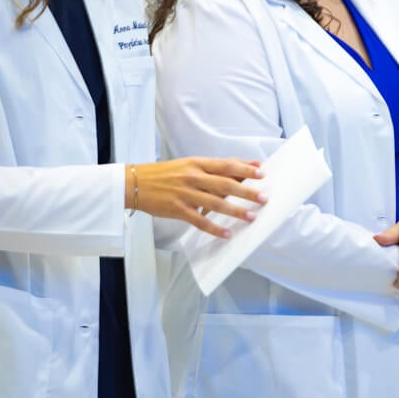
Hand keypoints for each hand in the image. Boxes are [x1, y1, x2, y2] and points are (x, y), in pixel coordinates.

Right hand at [130, 158, 265, 237]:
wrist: (135, 183)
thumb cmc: (165, 174)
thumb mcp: (189, 164)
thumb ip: (215, 167)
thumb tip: (243, 165)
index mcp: (197, 163)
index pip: (226, 165)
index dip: (245, 169)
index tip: (262, 174)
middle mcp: (193, 177)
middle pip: (225, 184)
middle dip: (246, 191)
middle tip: (264, 198)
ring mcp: (185, 194)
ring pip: (215, 203)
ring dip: (235, 211)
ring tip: (251, 217)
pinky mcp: (177, 209)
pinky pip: (199, 221)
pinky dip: (214, 228)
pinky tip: (227, 233)